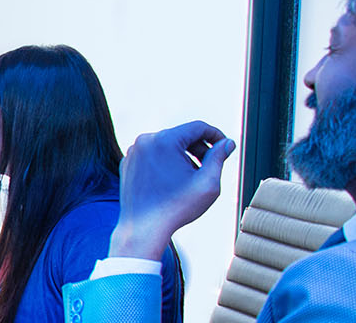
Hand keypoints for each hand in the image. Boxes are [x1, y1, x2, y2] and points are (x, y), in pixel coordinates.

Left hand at [109, 120, 235, 259]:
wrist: (143, 227)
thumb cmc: (176, 208)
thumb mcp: (208, 183)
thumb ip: (219, 158)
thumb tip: (227, 143)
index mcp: (164, 140)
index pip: (198, 127)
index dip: (216, 135)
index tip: (225, 147)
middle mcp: (145, 141)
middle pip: (181, 136)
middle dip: (199, 149)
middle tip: (210, 167)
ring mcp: (133, 152)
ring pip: (166, 146)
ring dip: (183, 157)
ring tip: (191, 178)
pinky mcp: (128, 163)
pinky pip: (152, 156)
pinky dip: (165, 163)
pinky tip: (173, 182)